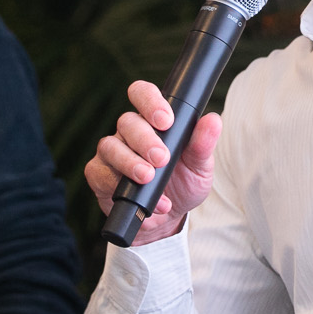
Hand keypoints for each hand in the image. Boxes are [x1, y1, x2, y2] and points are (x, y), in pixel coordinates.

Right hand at [84, 79, 222, 245]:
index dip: (150, 101)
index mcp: (153, 121)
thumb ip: (203, 144)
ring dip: (130, 162)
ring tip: (148, 178)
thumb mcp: (200, 167)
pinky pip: (100, 173)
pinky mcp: (99, 175)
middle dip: (145, 139)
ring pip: (110, 146)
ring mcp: (112, 152)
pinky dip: (120, 186)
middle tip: (162, 159)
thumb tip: (213, 120)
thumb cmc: (183, 184)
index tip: (166, 121)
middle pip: (127, 121)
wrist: (169, 219)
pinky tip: (145, 201)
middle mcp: (129, 132)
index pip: (143, 94)